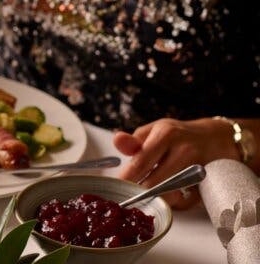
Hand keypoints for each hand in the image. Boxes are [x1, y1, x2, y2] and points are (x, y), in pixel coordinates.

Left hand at [113, 117, 236, 208]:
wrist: (217, 139)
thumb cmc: (179, 135)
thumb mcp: (155, 130)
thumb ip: (134, 141)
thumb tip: (117, 142)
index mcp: (166, 134)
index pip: (140, 163)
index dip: (126, 178)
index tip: (117, 187)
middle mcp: (184, 151)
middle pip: (154, 184)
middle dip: (138, 192)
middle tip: (129, 195)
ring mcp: (199, 169)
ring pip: (169, 197)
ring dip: (155, 199)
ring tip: (148, 194)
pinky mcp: (209, 185)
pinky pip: (185, 203)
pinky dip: (173, 203)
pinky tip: (169, 194)